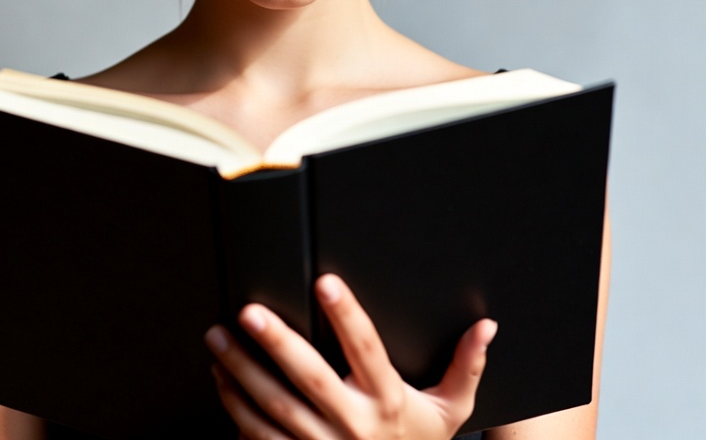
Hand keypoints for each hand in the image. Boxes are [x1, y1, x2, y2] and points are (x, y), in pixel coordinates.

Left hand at [204, 274, 496, 439]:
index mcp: (387, 402)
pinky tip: (219, 378)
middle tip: (249, 312)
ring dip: (242, 372)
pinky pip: (259, 438)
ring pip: (274, 408)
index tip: (327, 282)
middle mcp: (352, 424)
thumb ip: (466, 367)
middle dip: (277, 343)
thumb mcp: (451, 412)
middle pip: (309, 379)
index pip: (367, 349)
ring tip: (217, 337)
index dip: (347, 315)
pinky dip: (235, 409)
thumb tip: (488, 325)